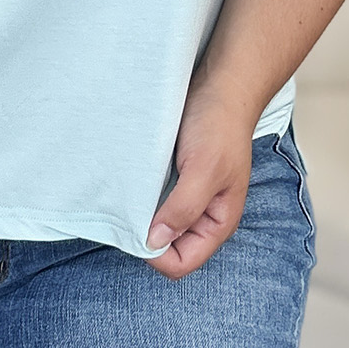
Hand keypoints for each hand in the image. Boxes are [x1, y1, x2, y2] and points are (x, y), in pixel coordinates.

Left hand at [144, 72, 255, 279]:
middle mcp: (202, 214)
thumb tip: (154, 242)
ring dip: (142, 214)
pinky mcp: (175, 176)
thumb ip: (183, 209)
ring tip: (130, 192)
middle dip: (147, 235)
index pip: (182, 262)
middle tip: (129, 209)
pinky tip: (132, 180)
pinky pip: (153, 199)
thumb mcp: (204, 170)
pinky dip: (141, 194)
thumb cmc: (218, 126)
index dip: (158, 254)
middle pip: (168, 247)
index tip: (138, 227)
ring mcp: (188, 195)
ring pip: (158, 223)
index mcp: (217, 222)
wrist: (219, 85)